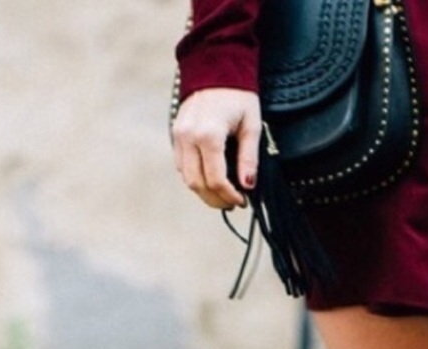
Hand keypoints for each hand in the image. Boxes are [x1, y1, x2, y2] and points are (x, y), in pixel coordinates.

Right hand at [172, 88, 261, 208]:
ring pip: (186, 178)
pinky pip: (181, 165)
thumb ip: (248, 158)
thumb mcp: (252, 126)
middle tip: (232, 203)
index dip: (230, 196)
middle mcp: (189, 136)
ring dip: (204, 192)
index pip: (216, 179)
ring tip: (223, 195)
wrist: (215, 66)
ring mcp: (179, 135)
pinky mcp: (175, 134)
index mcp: (208, 134)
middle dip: (216, 199)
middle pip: (197, 183)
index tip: (242, 201)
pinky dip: (195, 177)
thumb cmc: (238, 95)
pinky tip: (211, 179)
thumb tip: (248, 186)